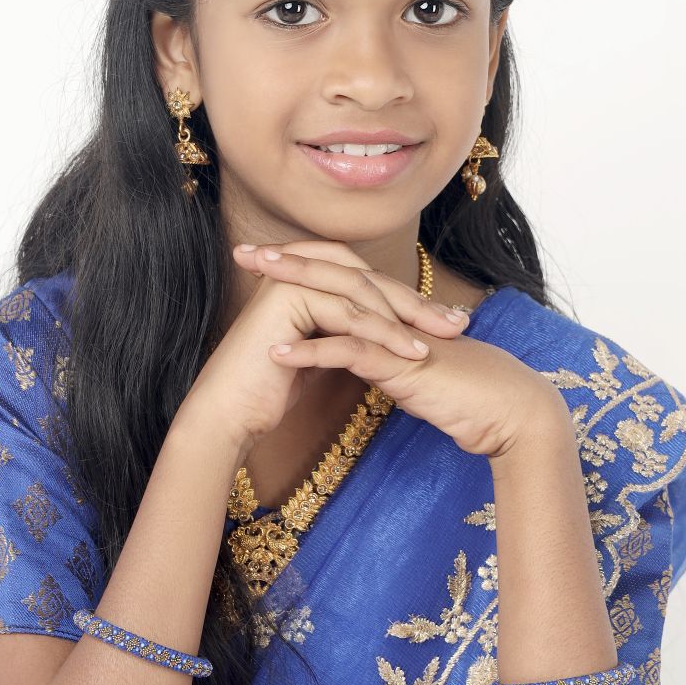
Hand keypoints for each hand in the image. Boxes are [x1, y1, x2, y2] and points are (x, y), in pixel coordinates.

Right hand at [183, 237, 474, 452]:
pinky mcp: (288, 298)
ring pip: (362, 292)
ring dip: (405, 318)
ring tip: (439, 342)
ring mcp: (289, 279)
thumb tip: (383, 334)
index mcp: (302, 276)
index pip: (365, 279)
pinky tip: (409, 354)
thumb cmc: (267, 392)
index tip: (444, 322)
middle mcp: (295, 270)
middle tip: (456, 325)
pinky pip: (347, 312)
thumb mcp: (317, 354)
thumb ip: (342, 333)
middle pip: (369, 278)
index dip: (407, 300)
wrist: (229, 414)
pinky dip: (382, 333)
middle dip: (416, 303)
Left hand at [220, 238, 565, 459]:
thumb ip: (386, 361)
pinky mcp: (404, 363)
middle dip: (286, 263)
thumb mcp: (414, 375)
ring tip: (250, 281)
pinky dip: (312, 352)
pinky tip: (277, 354)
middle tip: (242, 252)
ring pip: (338, 304)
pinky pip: (351, 352)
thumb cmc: (467, 398)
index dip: (303, 268)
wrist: (510, 414)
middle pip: (334, 279)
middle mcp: (395, 317)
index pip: (342, 282)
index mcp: (394, 317)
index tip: (262, 262)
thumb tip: (359, 358)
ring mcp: (400, 336)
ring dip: (290, 292)